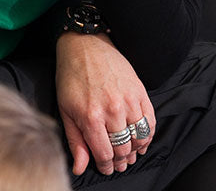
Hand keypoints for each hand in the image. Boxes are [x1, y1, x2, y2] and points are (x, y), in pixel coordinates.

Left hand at [55, 33, 155, 175]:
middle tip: (120, 164)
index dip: (106, 166)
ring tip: (132, 153)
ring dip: (136, 148)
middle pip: (124, 147)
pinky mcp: (139, 89)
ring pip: (139, 135)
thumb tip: (80, 167)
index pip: (105, 154)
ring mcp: (128, 99)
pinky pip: (150, 117)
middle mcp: (112, 110)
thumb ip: (75, 142)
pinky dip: (149, 132)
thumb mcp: (66, 111)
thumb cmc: (72, 77)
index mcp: (91, 118)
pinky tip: (143, 138)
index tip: (107, 168)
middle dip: (122, 160)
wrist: (86, 46)